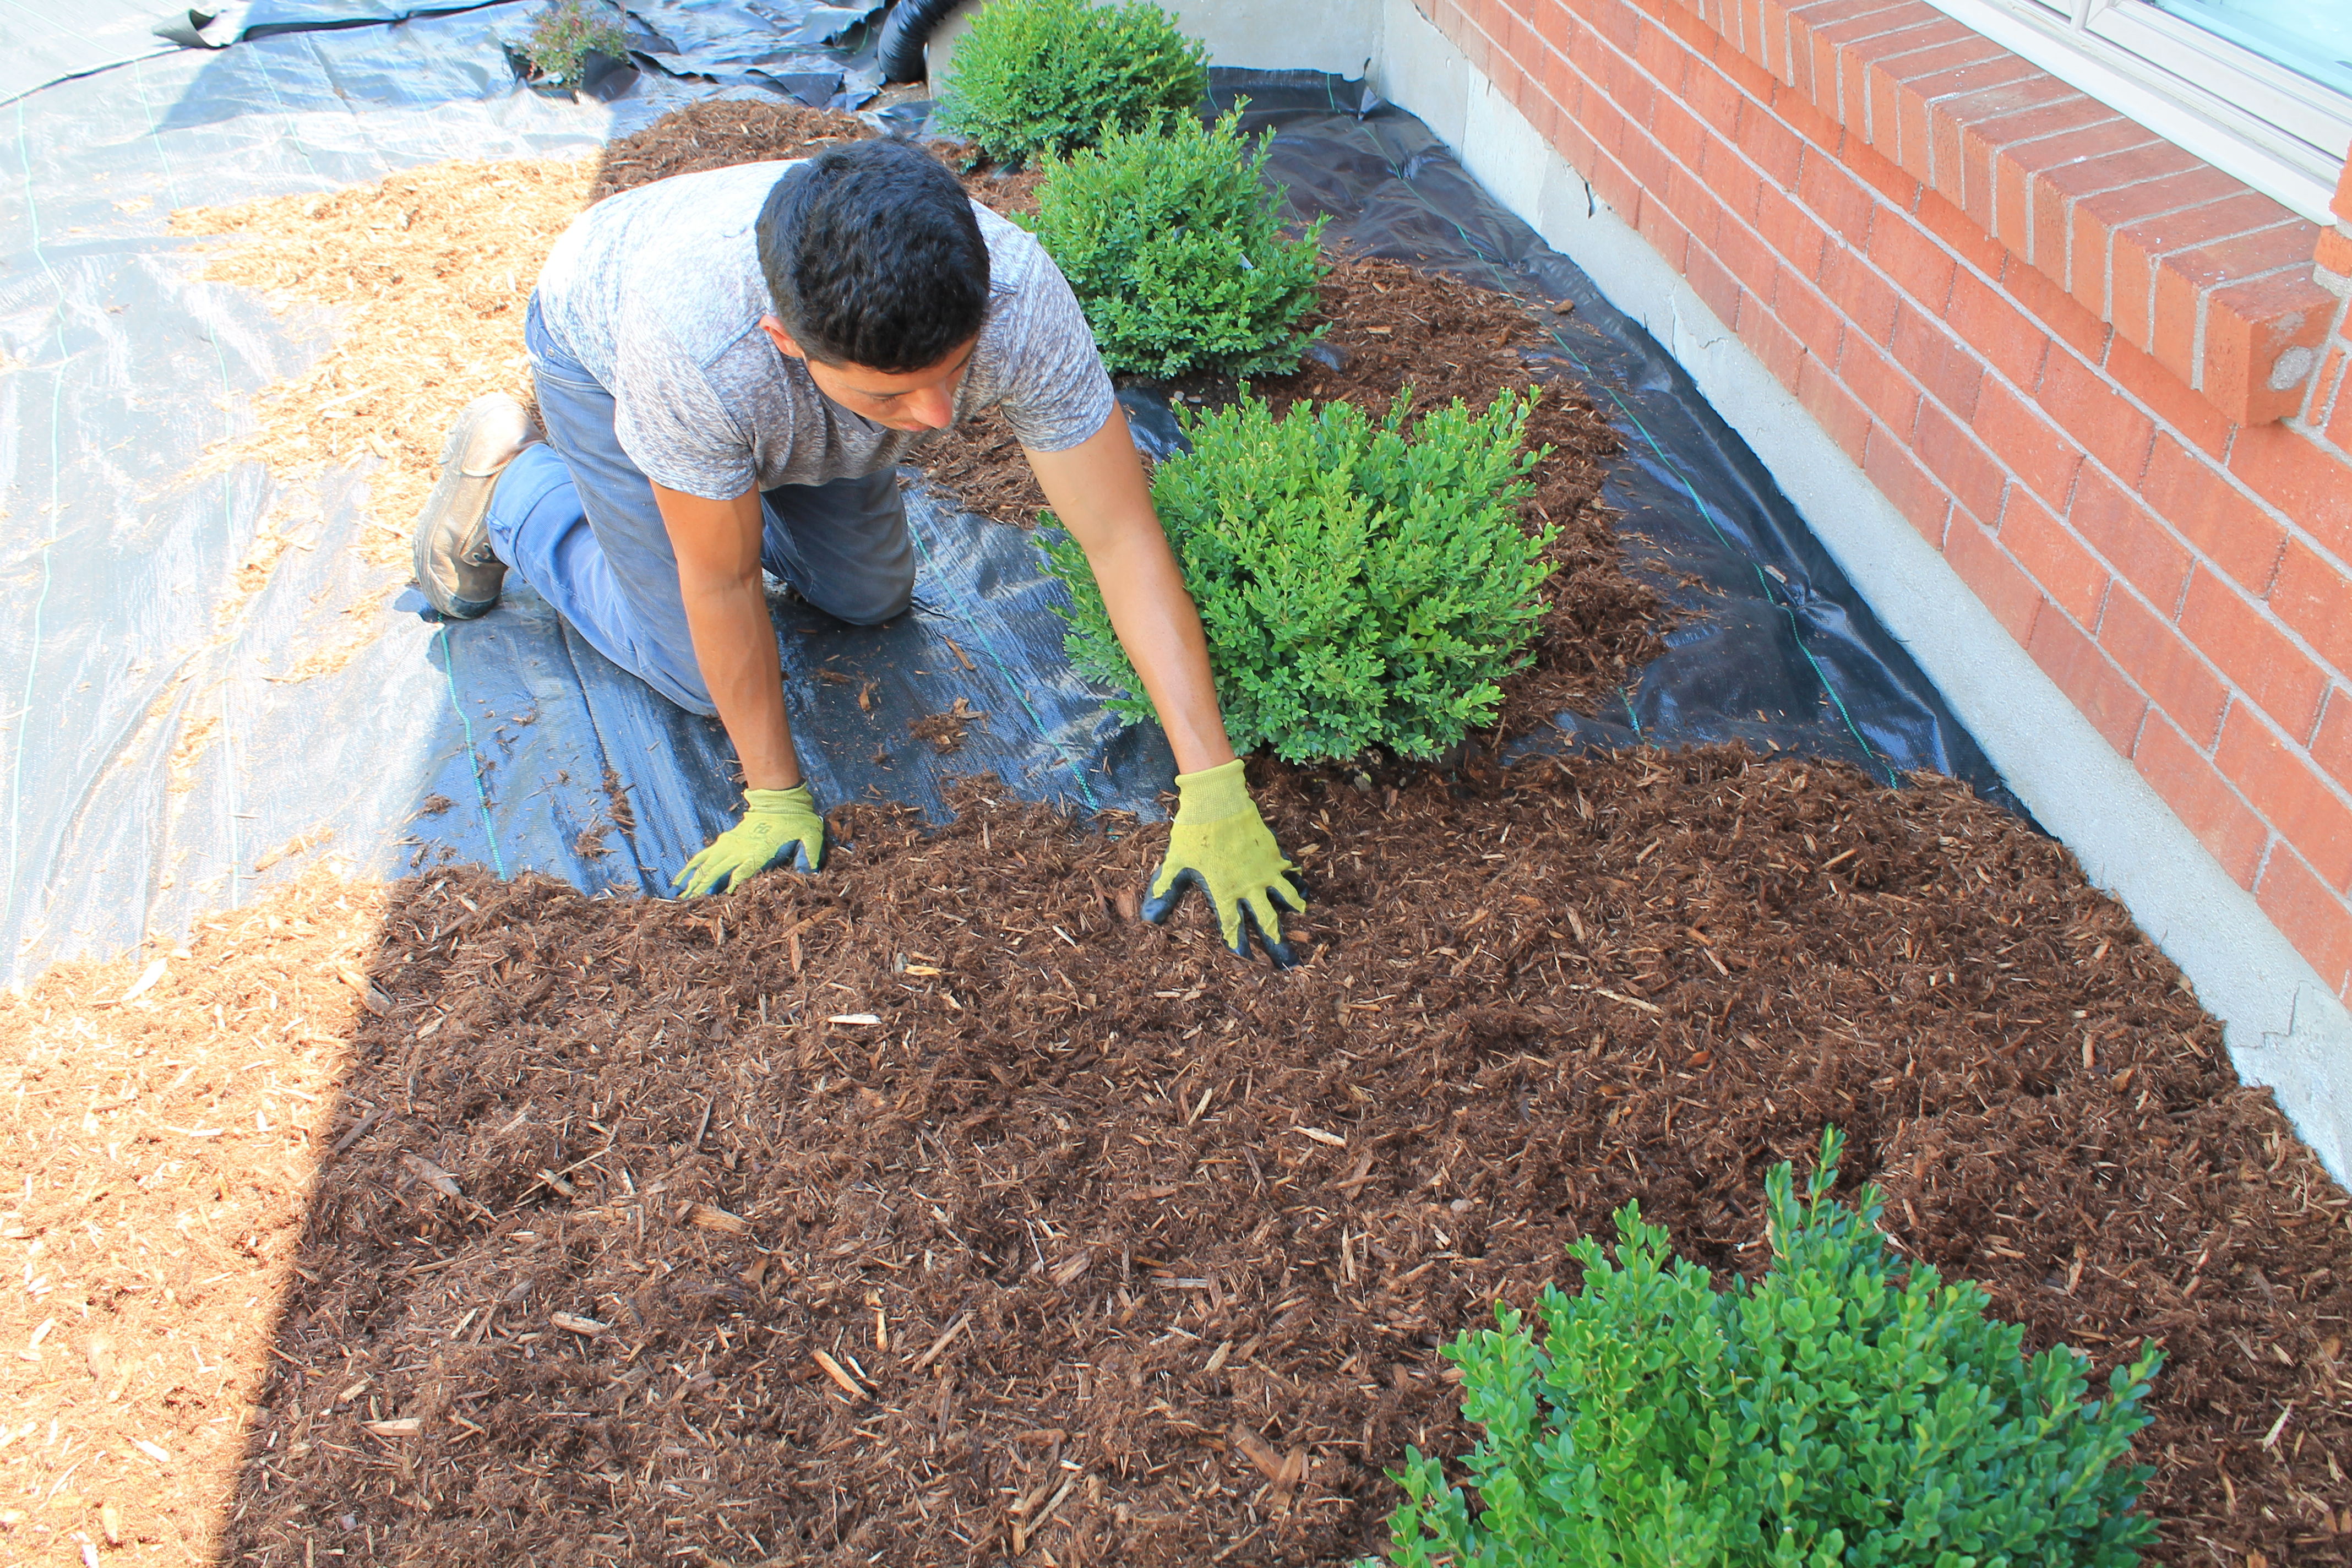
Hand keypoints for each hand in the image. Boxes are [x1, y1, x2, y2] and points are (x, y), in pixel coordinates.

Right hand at [673, 784, 825, 896]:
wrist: (779, 799)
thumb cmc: (795, 819)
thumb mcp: (809, 834)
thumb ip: (810, 853)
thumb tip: (811, 872)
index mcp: (759, 851)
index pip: (742, 871)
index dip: (732, 885)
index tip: (721, 899)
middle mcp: (740, 849)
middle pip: (718, 871)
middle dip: (704, 889)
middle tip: (691, 906)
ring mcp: (730, 845)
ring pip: (707, 865)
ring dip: (694, 881)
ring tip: (680, 898)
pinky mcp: (725, 841)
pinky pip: (703, 856)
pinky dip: (690, 867)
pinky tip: (679, 880)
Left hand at [1141, 759, 1304, 964]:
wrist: (1218, 800)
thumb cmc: (1193, 832)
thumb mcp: (1176, 863)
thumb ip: (1166, 891)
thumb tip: (1149, 919)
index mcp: (1224, 891)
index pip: (1233, 927)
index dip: (1239, 946)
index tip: (1247, 962)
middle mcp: (1248, 886)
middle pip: (1267, 922)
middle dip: (1277, 944)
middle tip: (1288, 963)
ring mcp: (1264, 871)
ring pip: (1284, 899)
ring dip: (1291, 913)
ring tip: (1300, 923)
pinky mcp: (1273, 854)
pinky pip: (1289, 874)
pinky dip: (1296, 884)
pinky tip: (1302, 891)